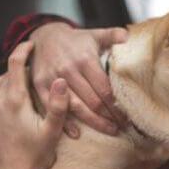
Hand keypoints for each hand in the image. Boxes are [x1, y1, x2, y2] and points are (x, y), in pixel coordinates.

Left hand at [0, 41, 68, 168]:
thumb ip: (58, 104)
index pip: (15, 64)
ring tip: (17, 85)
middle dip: (18, 71)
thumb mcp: (52, 131)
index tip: (31, 45)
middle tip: (31, 73)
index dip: (23, 50)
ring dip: (4, 81)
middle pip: (5, 75)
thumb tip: (60, 79)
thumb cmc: (35, 157)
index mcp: (14, 101)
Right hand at [29, 22, 127, 137]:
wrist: (43, 36)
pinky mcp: (40, 87)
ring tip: (109, 130)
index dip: (117, 105)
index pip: (104, 88)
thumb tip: (128, 37)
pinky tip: (77, 134)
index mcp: (85, 59)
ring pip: (76, 108)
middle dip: (109, 117)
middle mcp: (69, 70)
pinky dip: (65, 123)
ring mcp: (54, 80)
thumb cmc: (73, 41)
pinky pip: (54, 108)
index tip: (127, 115)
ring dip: (94, 122)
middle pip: (93, 101)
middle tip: (122, 126)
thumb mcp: (94, 34)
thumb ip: (112, 35)